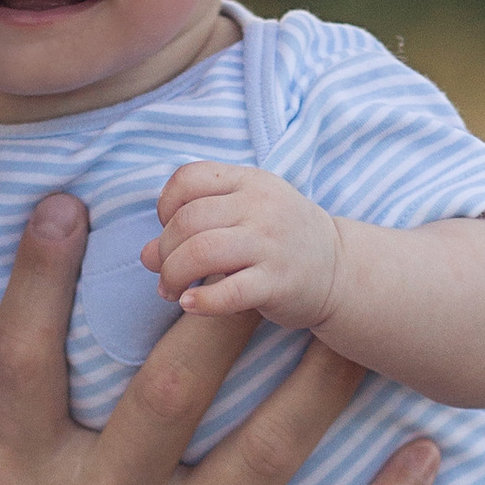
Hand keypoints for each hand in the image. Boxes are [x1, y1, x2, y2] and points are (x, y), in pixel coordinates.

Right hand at [0, 194, 441, 484]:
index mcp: (27, 478)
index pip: (23, 363)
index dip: (39, 280)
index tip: (69, 201)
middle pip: (165, 394)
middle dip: (216, 314)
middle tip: (263, 240)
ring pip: (262, 456)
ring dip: (320, 386)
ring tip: (364, 322)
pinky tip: (425, 452)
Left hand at [142, 161, 344, 329]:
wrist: (340, 270)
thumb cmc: (280, 241)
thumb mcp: (243, 218)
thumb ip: (195, 227)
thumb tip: (144, 255)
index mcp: (249, 181)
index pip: (188, 179)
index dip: (165, 206)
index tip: (170, 231)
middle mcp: (260, 206)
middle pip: (187, 220)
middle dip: (164, 251)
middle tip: (164, 273)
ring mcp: (271, 243)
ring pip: (200, 252)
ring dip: (173, 276)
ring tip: (172, 292)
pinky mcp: (278, 282)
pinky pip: (227, 292)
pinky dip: (201, 302)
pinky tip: (190, 305)